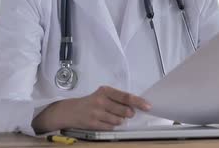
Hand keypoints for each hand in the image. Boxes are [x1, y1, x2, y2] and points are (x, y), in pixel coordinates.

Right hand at [35, 85, 151, 131]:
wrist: (70, 111)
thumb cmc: (90, 102)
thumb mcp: (102, 95)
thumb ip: (117, 99)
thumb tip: (135, 106)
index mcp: (105, 91)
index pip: (126, 97)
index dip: (138, 102)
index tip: (148, 106)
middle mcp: (101, 100)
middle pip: (125, 111)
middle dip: (129, 114)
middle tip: (127, 113)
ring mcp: (96, 113)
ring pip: (119, 121)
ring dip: (119, 120)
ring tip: (110, 116)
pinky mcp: (93, 123)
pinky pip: (110, 127)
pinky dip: (111, 125)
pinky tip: (104, 121)